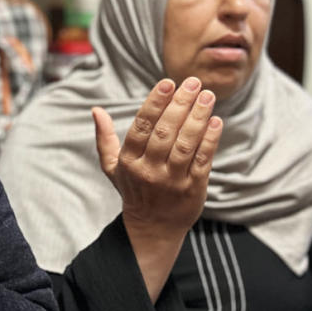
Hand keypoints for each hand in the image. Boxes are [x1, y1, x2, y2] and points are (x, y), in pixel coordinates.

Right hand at [93, 77, 221, 300]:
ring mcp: (172, 181)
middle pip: (165, 132)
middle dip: (180, 104)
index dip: (155, 103)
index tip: (168, 83)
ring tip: (207, 96)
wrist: (153, 228)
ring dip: (198, 117)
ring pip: (185, 144)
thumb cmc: (133, 190)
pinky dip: (210, 139)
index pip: (142, 127)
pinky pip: (202, 160)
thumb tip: (95, 110)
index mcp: (128, 162)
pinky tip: (215, 120)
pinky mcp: (192, 188)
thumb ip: (104, 138)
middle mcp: (149, 171)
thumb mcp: (113, 166)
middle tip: (193, 82)